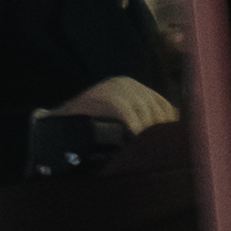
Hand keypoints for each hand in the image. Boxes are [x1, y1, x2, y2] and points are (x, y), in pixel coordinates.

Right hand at [50, 73, 178, 136]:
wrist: (58, 124)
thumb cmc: (93, 125)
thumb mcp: (121, 118)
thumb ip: (143, 118)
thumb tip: (172, 126)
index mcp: (131, 86)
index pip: (161, 102)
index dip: (169, 121)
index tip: (171, 139)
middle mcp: (125, 83)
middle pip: (155, 106)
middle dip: (158, 128)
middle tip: (160, 147)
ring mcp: (113, 88)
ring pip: (143, 110)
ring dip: (147, 131)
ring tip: (147, 147)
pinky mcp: (104, 96)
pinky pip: (127, 114)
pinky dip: (133, 128)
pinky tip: (134, 140)